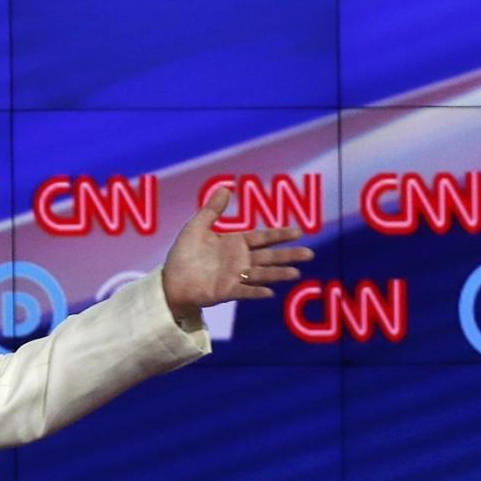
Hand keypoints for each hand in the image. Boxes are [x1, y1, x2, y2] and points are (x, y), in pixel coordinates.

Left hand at [159, 186, 314, 320]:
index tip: (298, 232)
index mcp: (235, 244)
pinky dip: (256, 291)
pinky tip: (269, 292)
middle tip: (309, 254)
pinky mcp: (226, 291)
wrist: (171, 280)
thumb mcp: (196, 227)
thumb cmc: (183, 255)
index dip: (280, 235)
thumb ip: (213, 210)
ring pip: (262, 274)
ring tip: (296, 273)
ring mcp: (235, 276)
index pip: (263, 238)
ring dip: (278, 274)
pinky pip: (244, 291)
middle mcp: (240, 260)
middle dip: (288, 255)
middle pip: (269, 257)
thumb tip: (226, 187)